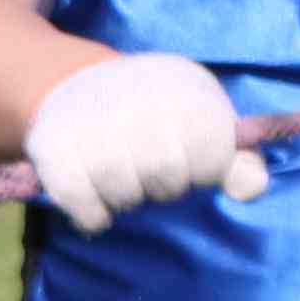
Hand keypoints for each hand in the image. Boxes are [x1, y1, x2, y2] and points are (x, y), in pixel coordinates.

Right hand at [20, 52, 266, 234]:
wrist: (78, 85)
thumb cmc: (158, 115)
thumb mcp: (204, 121)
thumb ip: (237, 158)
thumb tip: (249, 189)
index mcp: (179, 86)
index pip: (209, 151)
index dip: (205, 168)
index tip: (193, 160)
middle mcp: (131, 96)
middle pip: (165, 176)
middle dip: (165, 186)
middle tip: (153, 173)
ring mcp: (86, 121)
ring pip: (123, 193)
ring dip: (128, 200)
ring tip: (125, 180)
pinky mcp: (50, 145)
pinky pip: (82, 204)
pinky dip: (94, 215)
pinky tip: (98, 201)